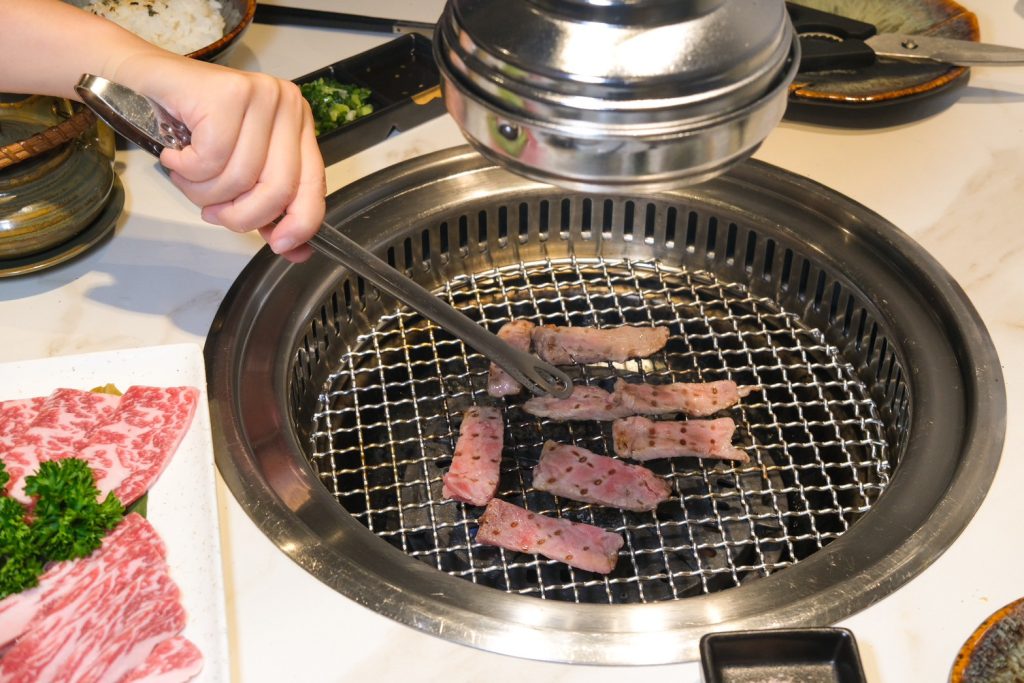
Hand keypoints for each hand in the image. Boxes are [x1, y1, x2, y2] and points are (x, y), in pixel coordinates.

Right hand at [116, 53, 324, 261]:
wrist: (145, 78)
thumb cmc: (193, 125)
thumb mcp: (237, 169)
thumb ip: (266, 206)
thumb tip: (293, 248)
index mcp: (297, 125)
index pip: (312, 185)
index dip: (300, 222)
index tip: (281, 245)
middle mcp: (286, 105)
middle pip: (277, 188)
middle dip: (239, 216)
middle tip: (212, 213)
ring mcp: (260, 95)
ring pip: (239, 178)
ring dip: (202, 192)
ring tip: (186, 175)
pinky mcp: (227, 93)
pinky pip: (211, 159)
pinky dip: (185, 168)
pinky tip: (175, 154)